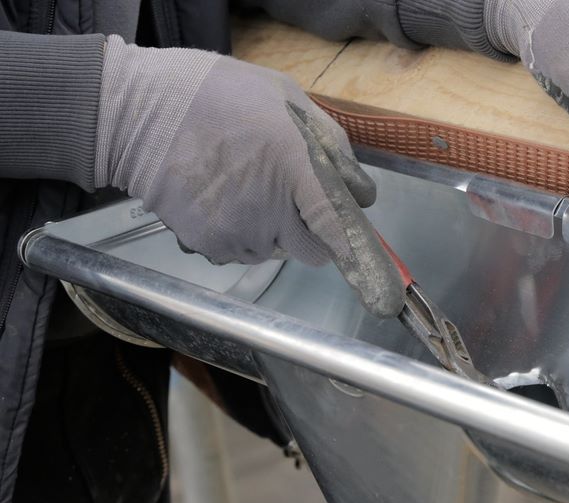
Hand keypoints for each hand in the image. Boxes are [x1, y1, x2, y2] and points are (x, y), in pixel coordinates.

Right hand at [95, 36, 403, 317]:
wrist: (138, 113)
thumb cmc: (216, 96)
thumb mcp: (286, 99)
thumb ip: (332, 145)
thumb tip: (360, 191)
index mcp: (296, 166)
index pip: (338, 225)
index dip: (360, 255)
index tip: (380, 290)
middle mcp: (271, 206)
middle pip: (313, 251)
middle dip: (313, 234)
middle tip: (293, 200)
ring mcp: (240, 230)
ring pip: (276, 251)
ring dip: (273, 231)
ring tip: (246, 187)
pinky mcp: (211, 244)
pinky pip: (242, 252)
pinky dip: (240, 234)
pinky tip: (223, 198)